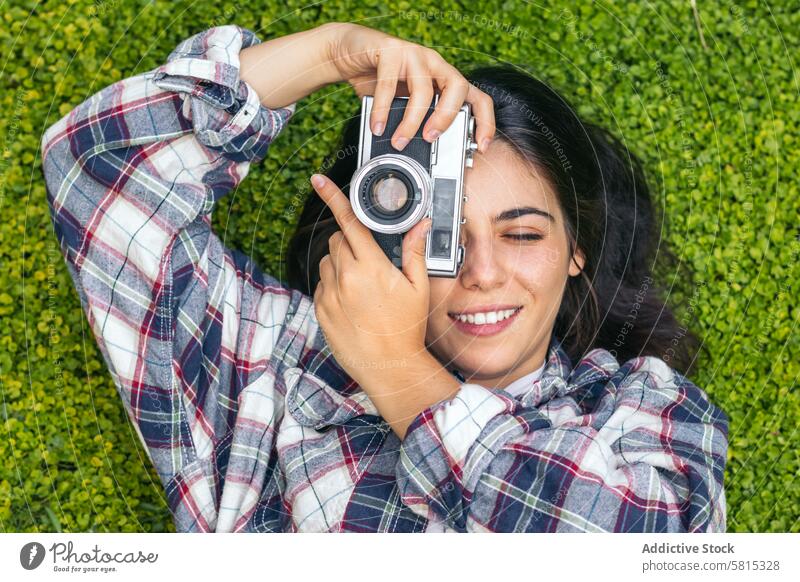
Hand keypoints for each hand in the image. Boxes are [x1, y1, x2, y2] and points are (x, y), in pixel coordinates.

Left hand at [309, 173, 431, 391]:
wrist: (389, 367)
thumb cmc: (406, 329)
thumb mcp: (418, 287)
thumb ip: (415, 251)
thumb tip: (420, 225)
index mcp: (370, 267)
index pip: (349, 222)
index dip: (333, 197)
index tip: (318, 180)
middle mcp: (345, 277)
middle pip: (336, 240)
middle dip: (349, 240)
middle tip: (368, 259)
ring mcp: (329, 294)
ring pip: (327, 262)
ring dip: (340, 263)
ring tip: (361, 284)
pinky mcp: (320, 310)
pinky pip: (322, 285)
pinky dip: (333, 285)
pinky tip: (352, 302)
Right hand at [325, 22, 494, 151]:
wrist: (349, 52)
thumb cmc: (380, 79)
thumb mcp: (404, 103)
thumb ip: (417, 121)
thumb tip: (424, 155)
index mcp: (444, 78)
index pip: (477, 97)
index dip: (485, 122)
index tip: (482, 147)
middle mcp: (434, 64)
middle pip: (458, 87)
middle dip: (447, 118)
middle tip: (430, 139)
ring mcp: (414, 54)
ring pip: (423, 89)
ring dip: (411, 121)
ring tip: (399, 141)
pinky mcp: (390, 49)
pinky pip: (389, 83)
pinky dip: (383, 109)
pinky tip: (377, 126)